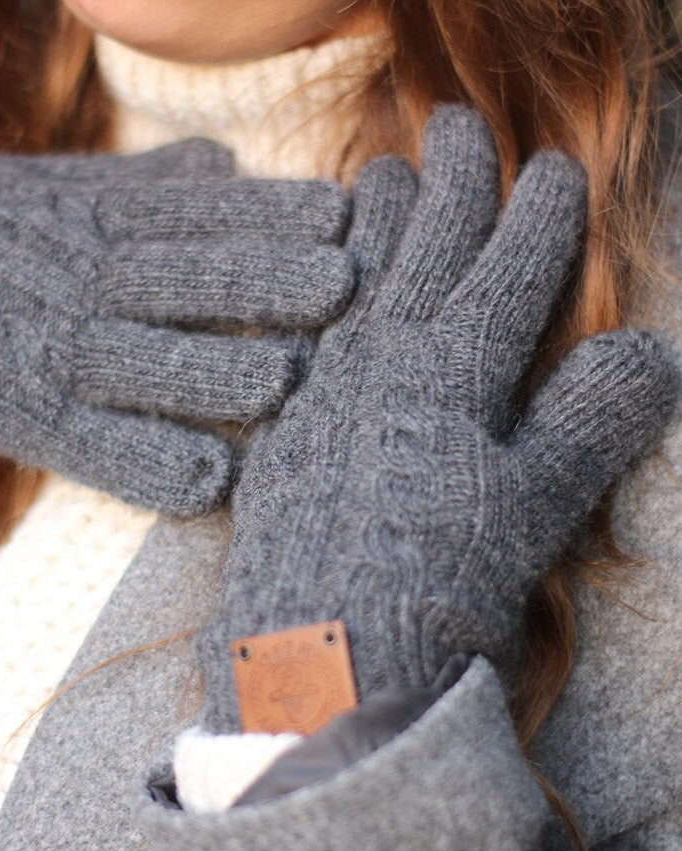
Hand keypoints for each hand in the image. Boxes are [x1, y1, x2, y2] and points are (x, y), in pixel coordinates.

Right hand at [0, 138, 353, 514]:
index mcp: (95, 220)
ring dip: (220, 373)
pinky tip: (208, 482)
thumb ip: (144, 180)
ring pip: (149, 363)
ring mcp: (52, 352)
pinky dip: (148, 467)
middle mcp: (82, 282)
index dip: (274, 211)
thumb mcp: (53, 188)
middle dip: (267, 280)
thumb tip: (226, 159)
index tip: (342, 215)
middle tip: (343, 287)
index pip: (201, 210)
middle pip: (187, 279)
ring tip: (287, 382)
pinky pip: (93, 449)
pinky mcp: (20, 416)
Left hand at [193, 106, 677, 737]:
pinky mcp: (284, 420)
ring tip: (381, 165)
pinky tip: (322, 278)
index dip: (537, 219)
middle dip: (450, 184)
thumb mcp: (534, 510)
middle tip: (456, 124)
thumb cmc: (433, 585)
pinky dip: (320, 288)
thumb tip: (649, 352)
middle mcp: (381, 363)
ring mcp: (323, 387)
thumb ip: (588, 423)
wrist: (317, 646)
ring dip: (375, 219)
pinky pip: (307, 327)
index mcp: (453, 374)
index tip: (553, 171)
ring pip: (356, 279)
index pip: (507, 273)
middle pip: (425, 253)